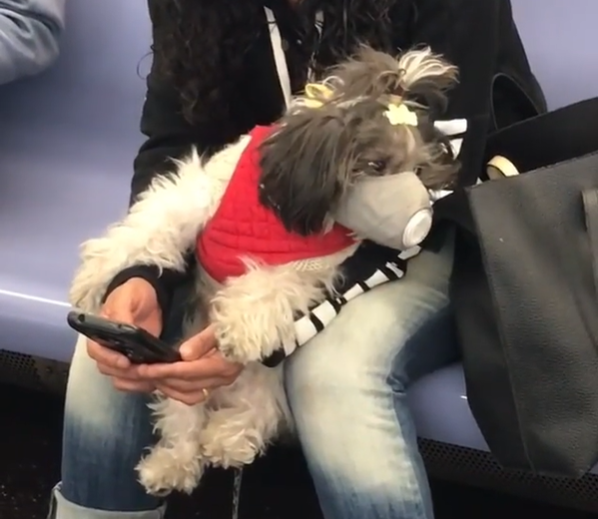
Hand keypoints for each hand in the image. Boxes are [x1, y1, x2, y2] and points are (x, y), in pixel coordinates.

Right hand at [86, 277, 162, 392]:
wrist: (151, 295)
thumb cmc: (134, 293)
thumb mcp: (127, 297)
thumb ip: (122, 313)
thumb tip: (121, 330)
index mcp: (98, 332)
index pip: (96, 351)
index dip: (109, 359)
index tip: (125, 363)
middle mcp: (105, 348)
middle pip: (107, 369)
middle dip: (126, 374)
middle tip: (145, 373)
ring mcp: (119, 356)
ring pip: (119, 378)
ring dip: (134, 382)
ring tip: (152, 379)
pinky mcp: (134, 362)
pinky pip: (132, 380)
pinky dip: (141, 384)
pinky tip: (155, 381)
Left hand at [134, 324, 242, 405]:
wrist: (255, 330)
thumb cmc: (236, 325)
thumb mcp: (220, 327)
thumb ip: (203, 340)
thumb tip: (183, 354)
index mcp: (223, 365)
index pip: (189, 372)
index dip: (165, 371)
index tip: (144, 368)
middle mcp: (222, 379)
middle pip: (186, 385)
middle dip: (161, 380)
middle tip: (138, 373)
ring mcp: (220, 384)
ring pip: (188, 393)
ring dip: (167, 387)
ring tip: (148, 378)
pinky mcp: (217, 384)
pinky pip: (193, 393)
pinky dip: (176, 390)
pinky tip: (164, 381)